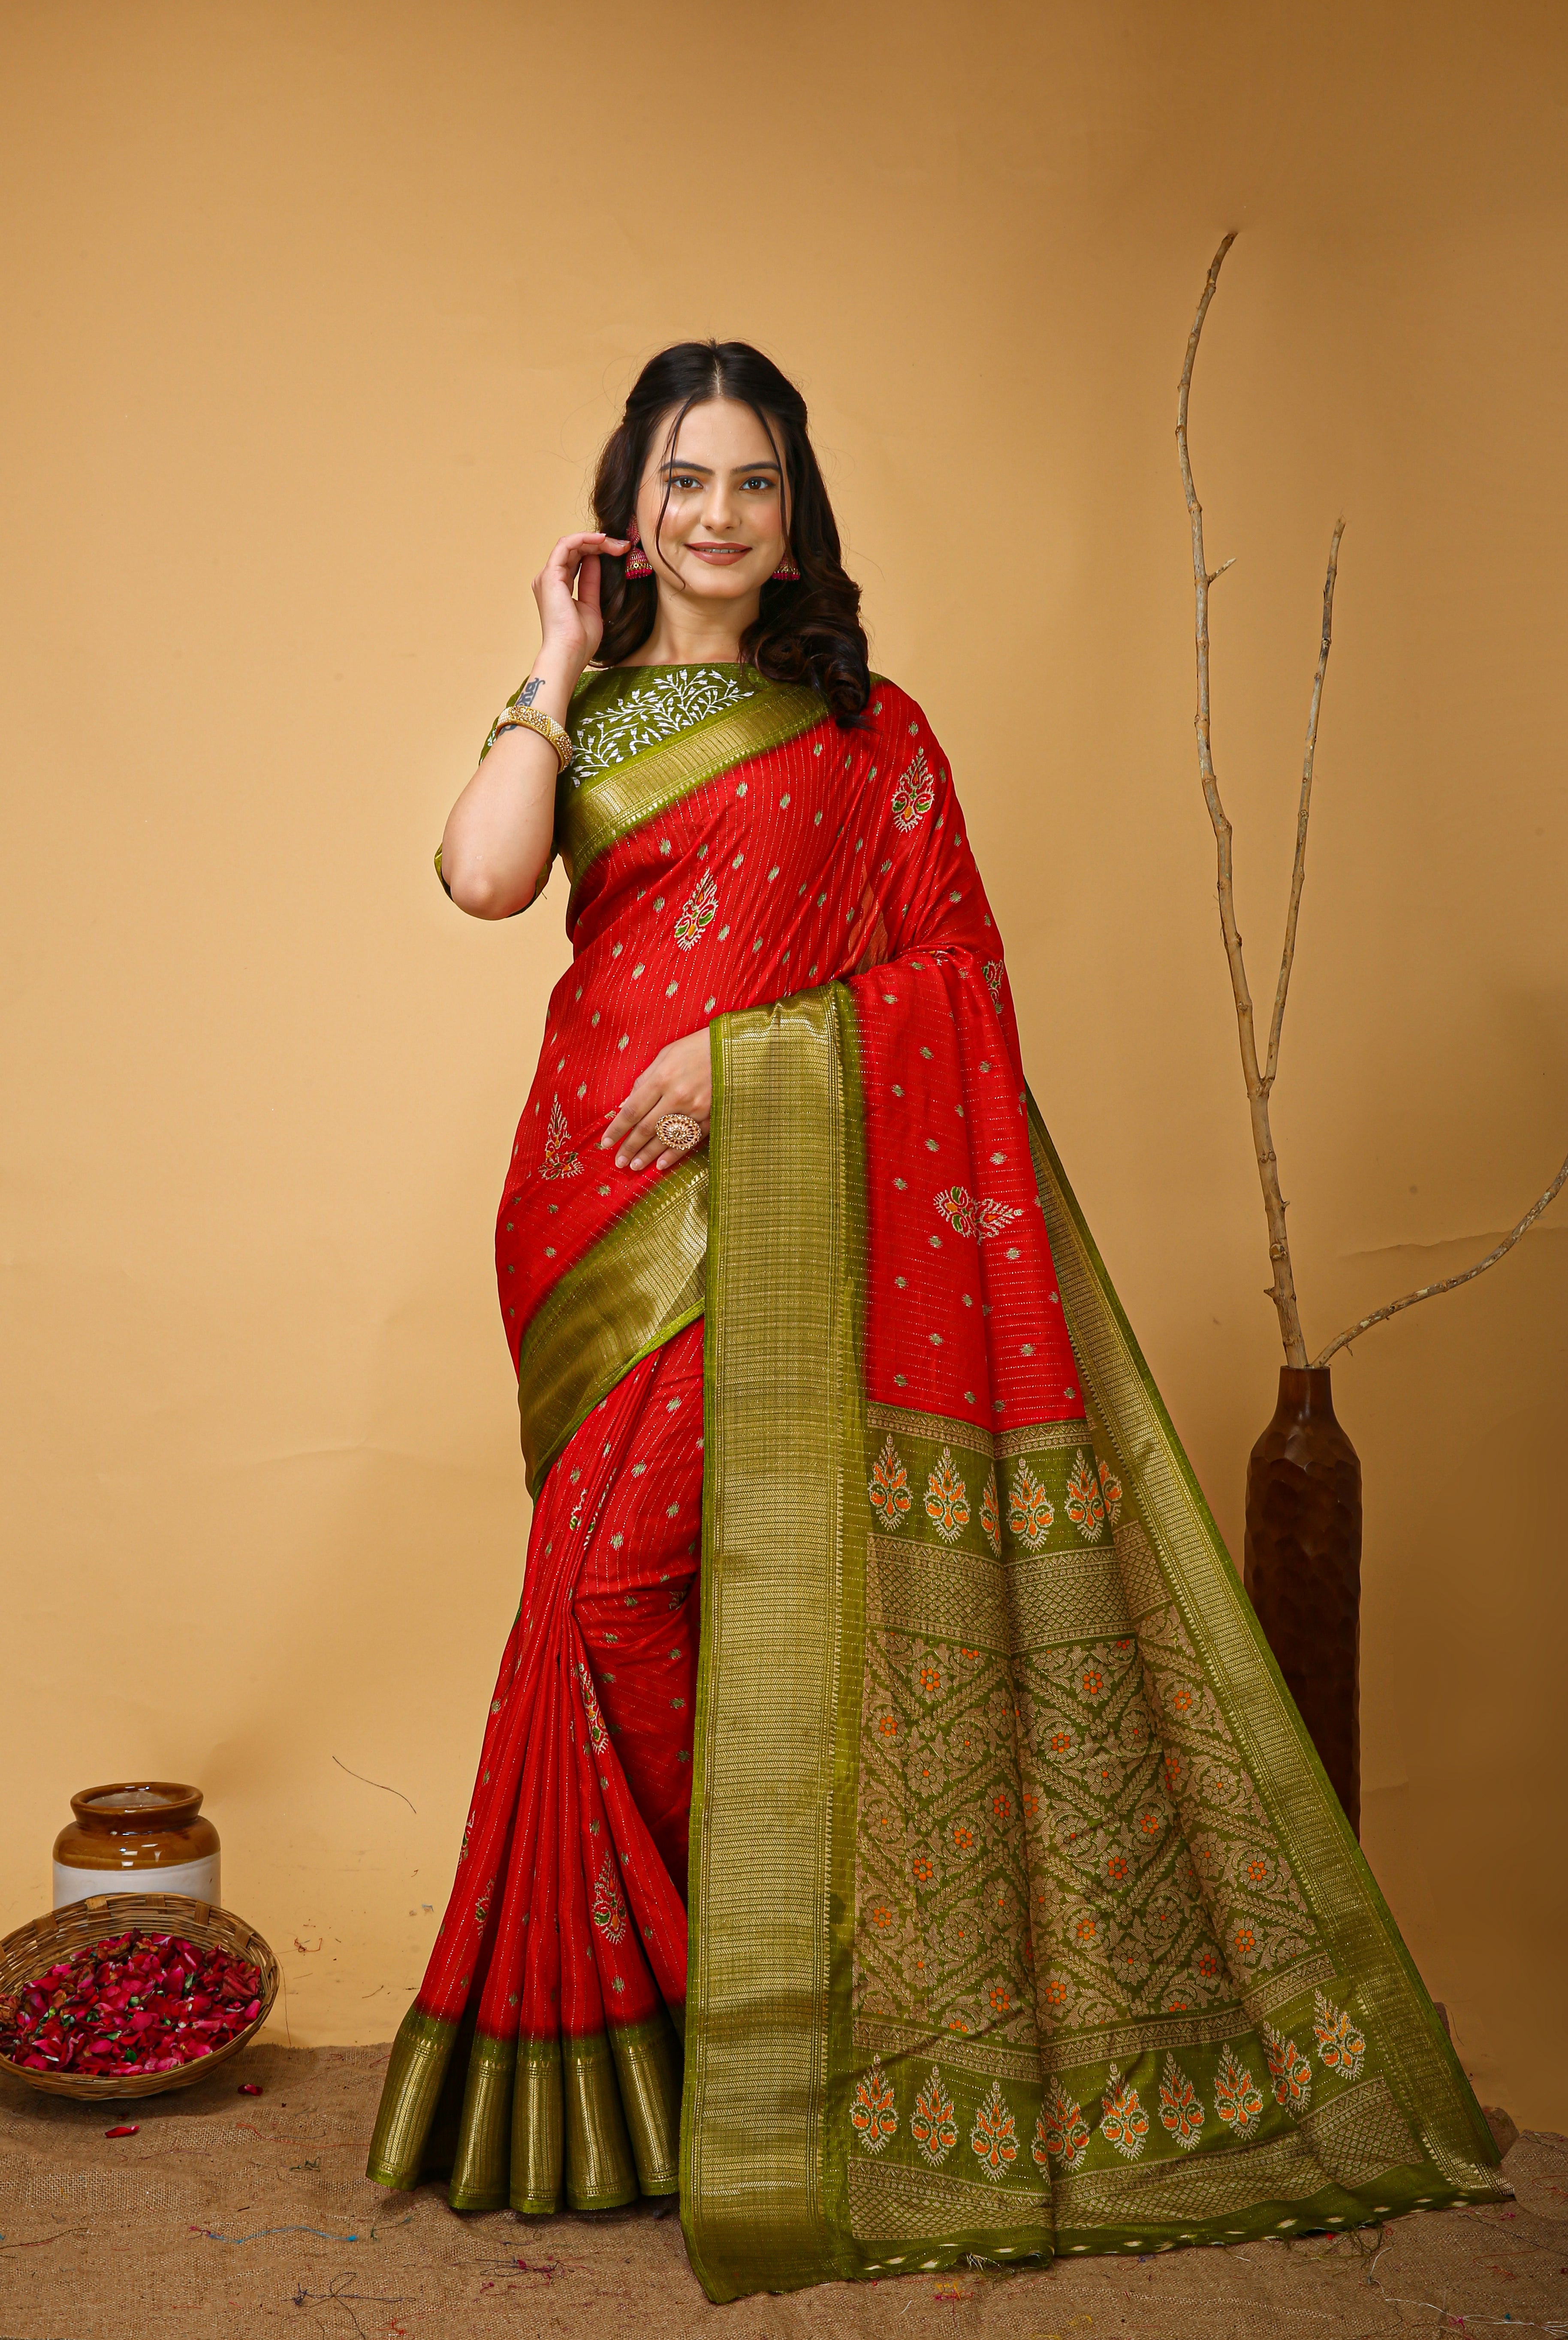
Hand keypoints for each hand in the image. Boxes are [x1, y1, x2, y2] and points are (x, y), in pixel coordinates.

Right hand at [531, 530, 629, 673]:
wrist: (569, 653)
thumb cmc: (580, 640)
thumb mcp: (592, 605)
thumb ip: (592, 582)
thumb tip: (597, 560)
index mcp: (558, 586)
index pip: (577, 558)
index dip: (598, 551)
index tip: (622, 552)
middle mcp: (550, 579)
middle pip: (575, 549)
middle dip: (601, 544)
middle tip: (623, 546)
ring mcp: (548, 576)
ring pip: (571, 544)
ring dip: (596, 540)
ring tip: (617, 544)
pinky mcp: (550, 575)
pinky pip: (566, 545)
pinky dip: (584, 538)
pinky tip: (602, 540)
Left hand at [601, 1029, 712, 1171]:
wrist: (733, 1049)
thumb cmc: (695, 1048)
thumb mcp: (665, 1055)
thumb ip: (645, 1080)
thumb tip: (626, 1104)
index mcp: (662, 1078)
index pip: (632, 1110)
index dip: (617, 1129)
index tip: (606, 1142)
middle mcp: (677, 1096)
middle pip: (646, 1128)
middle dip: (629, 1147)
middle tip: (618, 1162)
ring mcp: (695, 1109)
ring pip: (666, 1138)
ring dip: (648, 1155)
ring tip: (634, 1166)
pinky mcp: (710, 1117)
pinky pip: (688, 1140)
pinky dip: (674, 1154)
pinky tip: (661, 1165)